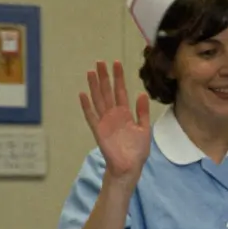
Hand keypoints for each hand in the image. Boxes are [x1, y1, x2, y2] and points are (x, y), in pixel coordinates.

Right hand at [80, 60, 150, 184]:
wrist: (130, 167)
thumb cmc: (137, 151)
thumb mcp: (144, 129)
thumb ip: (142, 112)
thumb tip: (141, 94)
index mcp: (125, 114)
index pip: (121, 91)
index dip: (118, 78)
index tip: (116, 63)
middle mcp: (113, 115)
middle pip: (107, 92)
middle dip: (104, 77)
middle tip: (100, 61)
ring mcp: (105, 122)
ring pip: (98, 100)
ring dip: (94, 86)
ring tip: (91, 72)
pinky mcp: (99, 130)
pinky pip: (91, 116)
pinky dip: (87, 106)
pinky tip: (83, 94)